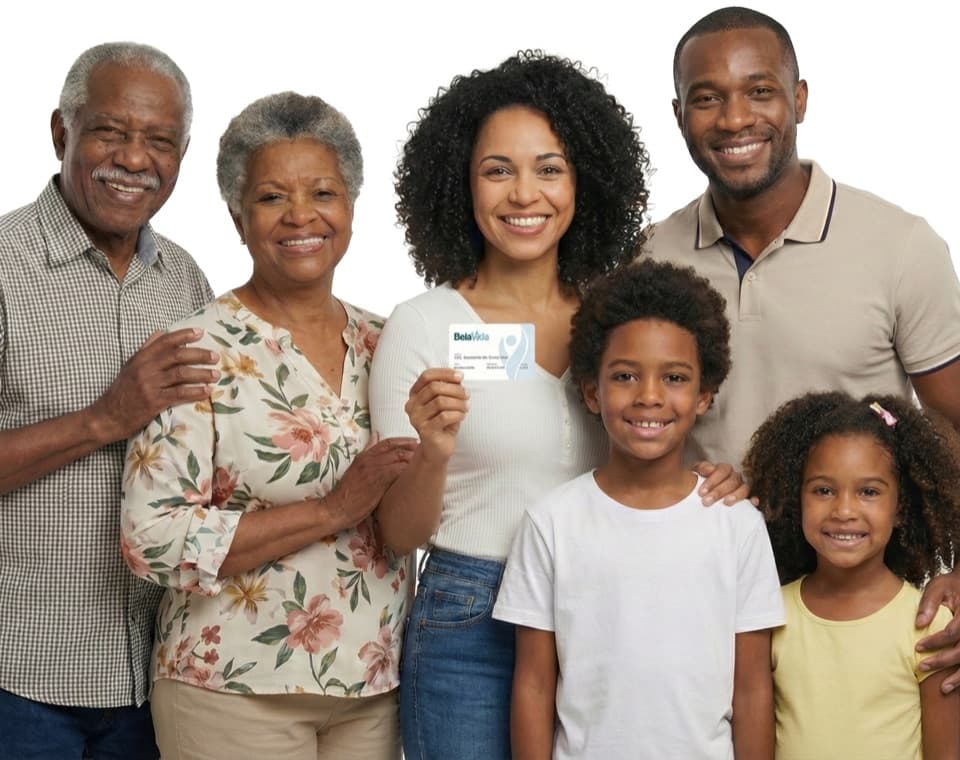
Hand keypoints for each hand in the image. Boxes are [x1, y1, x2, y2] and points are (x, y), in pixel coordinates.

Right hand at [89, 328, 219, 441]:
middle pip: (177, 355)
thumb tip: (161, 331)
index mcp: (141, 358)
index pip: (165, 341)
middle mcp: (145, 368)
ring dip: (202, 373)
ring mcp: (149, 385)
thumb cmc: (121, 391)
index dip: (184, 335)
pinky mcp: (154, 401)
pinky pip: (179, 393)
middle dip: (200, 354)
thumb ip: (147, 349)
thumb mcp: (130, 366)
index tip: (201, 333)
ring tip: (216, 374)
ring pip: (181, 374)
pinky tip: (207, 391)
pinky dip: (196, 391)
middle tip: (216, 356)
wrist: (107, 417)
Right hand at [325, 436, 418, 528]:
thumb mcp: (355, 468)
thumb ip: (367, 453)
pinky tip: (416, 472)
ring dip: (412, 458)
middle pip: (395, 448)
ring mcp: (372, 470)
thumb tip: (375, 437)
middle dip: (411, 447)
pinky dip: (407, 469)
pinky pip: (396, 471)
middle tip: (424, 450)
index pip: (387, 442)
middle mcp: (368, 460)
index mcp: (363, 456)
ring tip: (424, 460)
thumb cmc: (347, 493)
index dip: (403, 441)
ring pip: (397, 458)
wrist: (336, 509)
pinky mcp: (376, 482)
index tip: (415, 442)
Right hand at [404, 368, 468, 461]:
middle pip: (434, 387)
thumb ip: (448, 389)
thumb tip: (458, 378)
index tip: (459, 376)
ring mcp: (416, 419)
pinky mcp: (425, 431)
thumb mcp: (445, 402)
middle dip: (455, 389)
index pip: (426, 376)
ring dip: (458, 402)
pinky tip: (461, 416)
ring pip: (440, 401)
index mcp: (415, 395)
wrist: (437, 449)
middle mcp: (412, 406)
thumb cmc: (442, 424)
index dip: (444, 373)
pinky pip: (444, 417)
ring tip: (465, 407)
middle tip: (466, 394)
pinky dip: (457, 414)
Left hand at [693, 460, 753, 506]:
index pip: (722, 470)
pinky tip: (753, 502)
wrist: (701, 495)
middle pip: (732, 481)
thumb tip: (710, 469)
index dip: (712, 480)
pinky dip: (753, 500)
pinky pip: (753, 499)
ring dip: (736, 495)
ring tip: (726, 503)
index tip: (701, 492)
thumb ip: (701, 468)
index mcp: (724, 469)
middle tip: (706, 501)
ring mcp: (742, 488)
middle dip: (719, 491)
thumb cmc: (699, 483)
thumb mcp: (697, 474)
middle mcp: (735, 477)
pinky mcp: (747, 500)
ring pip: (744, 488)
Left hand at [916, 570, 959, 691]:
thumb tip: (918, 624)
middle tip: (922, 667)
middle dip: (943, 662)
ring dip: (959, 677)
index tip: (917, 648)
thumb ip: (928, 603)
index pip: (952, 633)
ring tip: (944, 689)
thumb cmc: (952, 585)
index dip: (935, 642)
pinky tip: (956, 684)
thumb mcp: (938, 586)